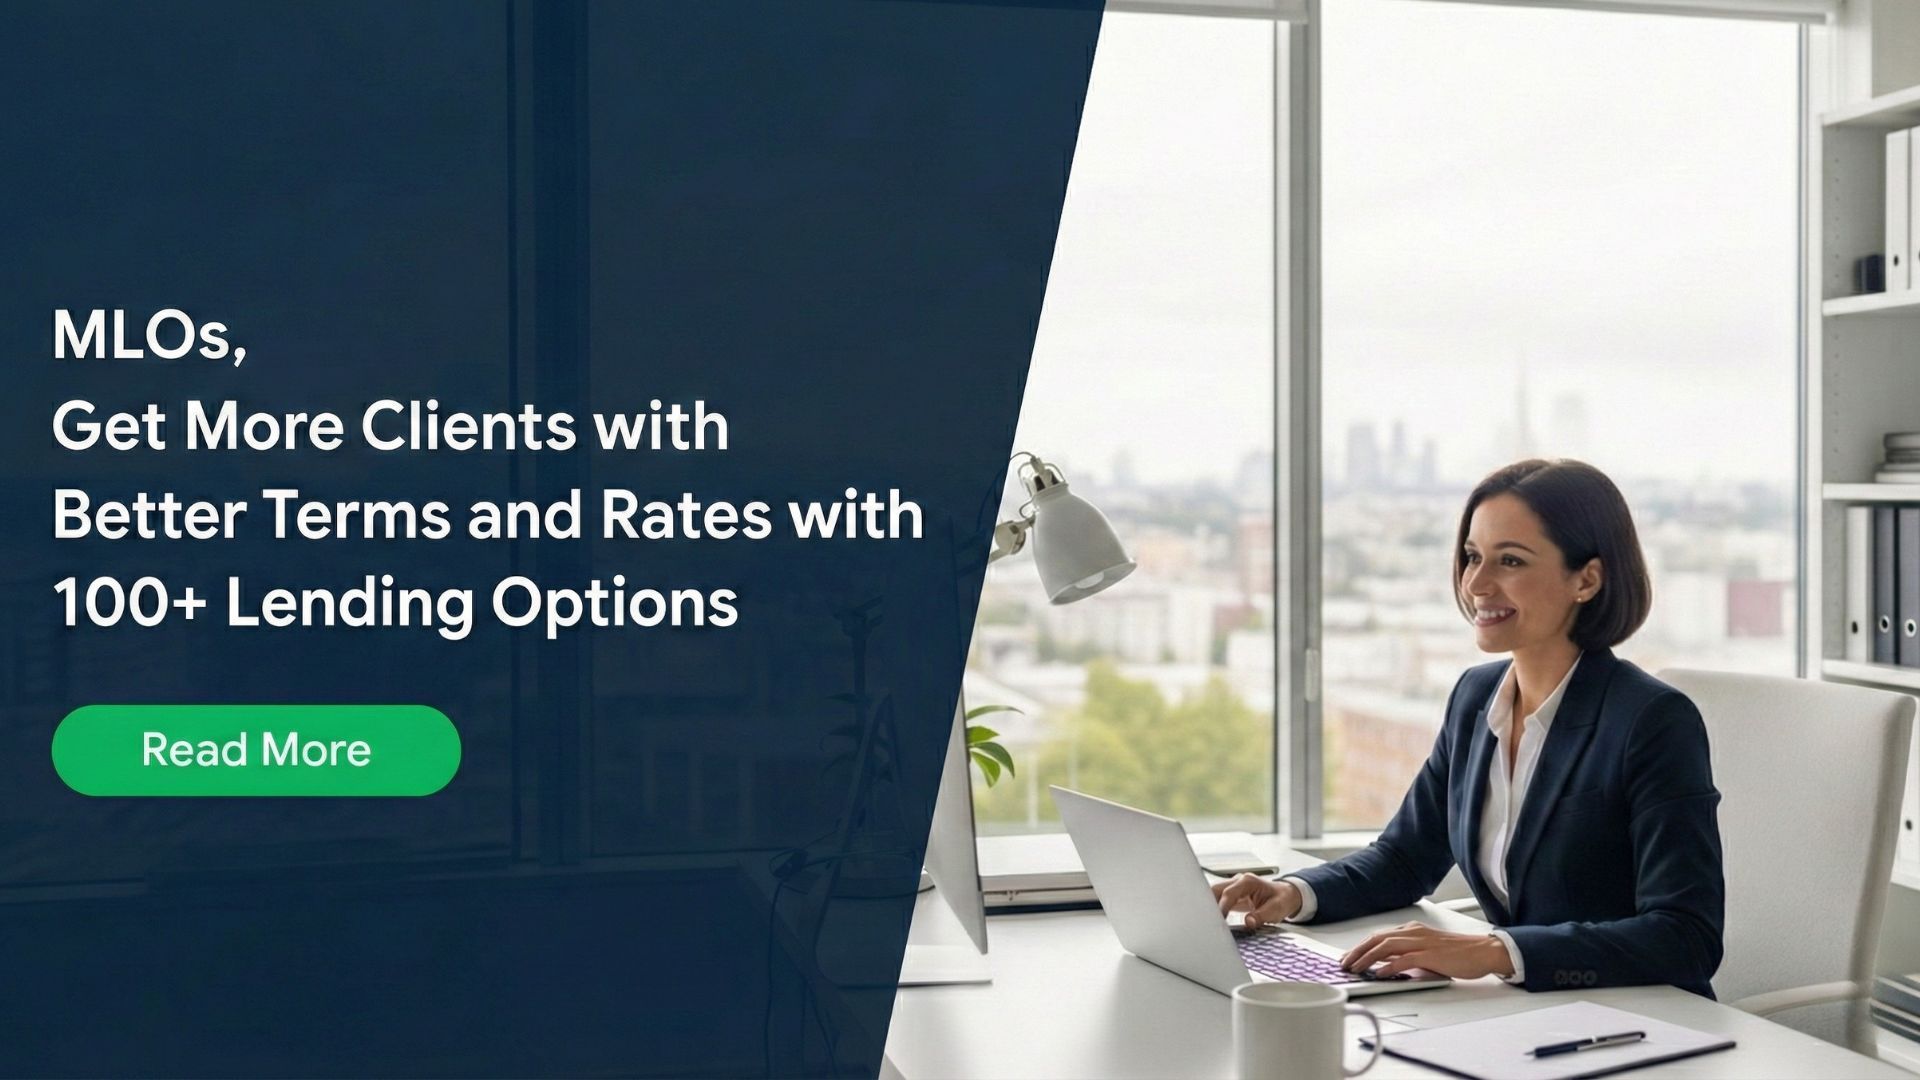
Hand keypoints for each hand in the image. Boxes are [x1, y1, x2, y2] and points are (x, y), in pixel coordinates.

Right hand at [1211, 873, 1301, 929]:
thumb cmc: (1281, 900)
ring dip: (1210, 907)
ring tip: (1209, 922)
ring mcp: (1233, 887)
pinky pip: (1217, 899)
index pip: (1228, 893)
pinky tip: (1214, 920)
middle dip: (1209, 905)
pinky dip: (1214, 909)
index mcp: (1248, 881)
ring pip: (1213, 894)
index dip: (1222, 907)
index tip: (1218, 920)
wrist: (1285, 895)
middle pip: (1215, 890)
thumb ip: (1261, 916)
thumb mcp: (1276, 909)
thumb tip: (1248, 922)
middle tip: (1208, 922)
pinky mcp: (1231, 895)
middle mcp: (1238, 881)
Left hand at [1339, 922, 1515, 979]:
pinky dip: (1389, 966)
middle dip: (1357, 951)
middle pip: (1377, 939)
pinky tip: (1378, 974)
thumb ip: (1406, 955)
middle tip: (1344, 963)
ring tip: (1355, 968)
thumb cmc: (1457, 953)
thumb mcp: (1426, 951)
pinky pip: (1404, 959)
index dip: (1361, 947)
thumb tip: (1384, 964)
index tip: (1348, 957)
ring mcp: (1421, 942)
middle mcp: (1413, 932)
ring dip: (1367, 958)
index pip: (1379, 936)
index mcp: (1411, 930)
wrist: (1483, 951)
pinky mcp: (1430, 955)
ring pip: (1386, 946)